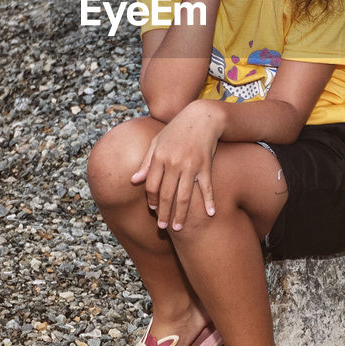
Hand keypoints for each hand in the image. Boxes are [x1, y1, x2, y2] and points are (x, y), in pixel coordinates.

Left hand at [131, 101, 219, 230]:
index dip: (152, 200)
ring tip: (178, 228)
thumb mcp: (157, 142)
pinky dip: (209, 201)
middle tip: (163, 227)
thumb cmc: (177, 130)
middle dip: (164, 213)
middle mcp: (173, 163)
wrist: (202, 117)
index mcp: (159, 157)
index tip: (154, 211)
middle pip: (166, 194)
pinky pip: (207, 187)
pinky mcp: (206, 165)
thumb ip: (146, 162)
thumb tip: (133, 181)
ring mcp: (190, 165)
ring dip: (181, 214)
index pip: (152, 185)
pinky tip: (211, 214)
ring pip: (184, 195)